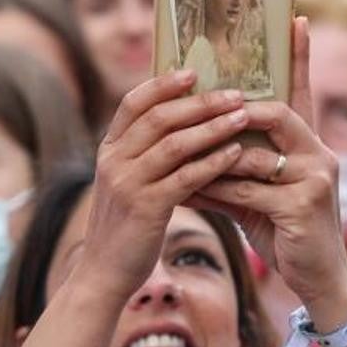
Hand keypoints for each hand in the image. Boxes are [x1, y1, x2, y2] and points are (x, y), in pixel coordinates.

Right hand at [79, 71, 251, 298]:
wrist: (103, 274)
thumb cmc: (124, 227)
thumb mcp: (125, 183)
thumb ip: (143, 154)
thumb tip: (179, 125)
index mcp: (108, 150)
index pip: (133, 103)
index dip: (163, 84)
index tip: (194, 72)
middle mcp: (113, 161)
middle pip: (159, 117)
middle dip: (200, 102)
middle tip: (234, 93)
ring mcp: (127, 184)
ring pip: (175, 144)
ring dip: (213, 127)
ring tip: (243, 117)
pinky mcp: (146, 208)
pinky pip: (186, 177)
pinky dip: (213, 162)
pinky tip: (236, 154)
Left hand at [188, 18, 346, 307]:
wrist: (318, 281)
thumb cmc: (283, 232)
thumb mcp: (256, 192)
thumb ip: (232, 165)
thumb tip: (188, 143)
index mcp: (311, 143)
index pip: (303, 91)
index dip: (300, 56)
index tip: (296, 17)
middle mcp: (320, 153)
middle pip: (273, 113)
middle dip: (232, 113)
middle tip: (199, 106)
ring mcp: (315, 178)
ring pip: (252, 155)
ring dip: (214, 161)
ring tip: (181, 162)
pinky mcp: (302, 206)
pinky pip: (248, 190)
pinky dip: (216, 191)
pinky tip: (191, 194)